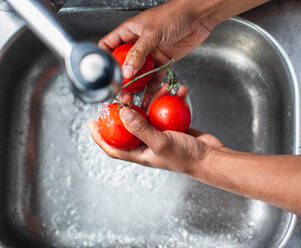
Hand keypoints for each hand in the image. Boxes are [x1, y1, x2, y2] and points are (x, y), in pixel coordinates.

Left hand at [88, 86, 225, 174]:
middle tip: (124, 95)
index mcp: (140, 152)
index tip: (90, 123)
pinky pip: (168, 110)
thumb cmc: (185, 156)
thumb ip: (141, 128)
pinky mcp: (173, 126)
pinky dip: (173, 100)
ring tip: (161, 87)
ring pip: (150, 113)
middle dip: (126, 110)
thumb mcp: (160, 142)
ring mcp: (161, 133)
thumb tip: (122, 113)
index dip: (99, 137)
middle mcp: (147, 143)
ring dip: (154, 99)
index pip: (113, 147)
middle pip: (129, 126)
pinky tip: (179, 91)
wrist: (210, 157)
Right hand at [98, 0, 210, 108]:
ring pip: (138, 73)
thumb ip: (138, 53)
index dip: (105, 59)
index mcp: (129, 32)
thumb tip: (127, 70)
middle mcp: (138, 43)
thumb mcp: (151, 34)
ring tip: (131, 97)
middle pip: (123, 63)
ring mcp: (150, 54)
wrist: (197, 18)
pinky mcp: (162, 61)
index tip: (105, 72)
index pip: (109, 45)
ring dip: (135, 86)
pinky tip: (147, 97)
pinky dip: (151, 88)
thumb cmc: (174, 15)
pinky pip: (154, 78)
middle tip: (119, 89)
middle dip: (121, 78)